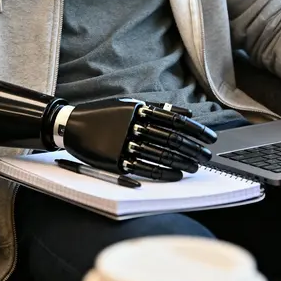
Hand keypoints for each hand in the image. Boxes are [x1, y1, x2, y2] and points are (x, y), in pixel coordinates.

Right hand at [62, 98, 216, 180]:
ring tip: (195, 167)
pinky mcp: (116, 161)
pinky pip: (145, 168)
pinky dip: (163, 173)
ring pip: (160, 155)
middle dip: (193, 149)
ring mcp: (124, 144)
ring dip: (182, 162)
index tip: (209, 139)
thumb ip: (158, 108)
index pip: (175, 120)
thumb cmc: (104, 115)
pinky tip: (176, 176)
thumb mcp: (129, 105)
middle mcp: (133, 125)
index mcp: (138, 110)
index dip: (195, 130)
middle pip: (171, 139)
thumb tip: (187, 113)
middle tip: (206, 156)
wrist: (71, 126)